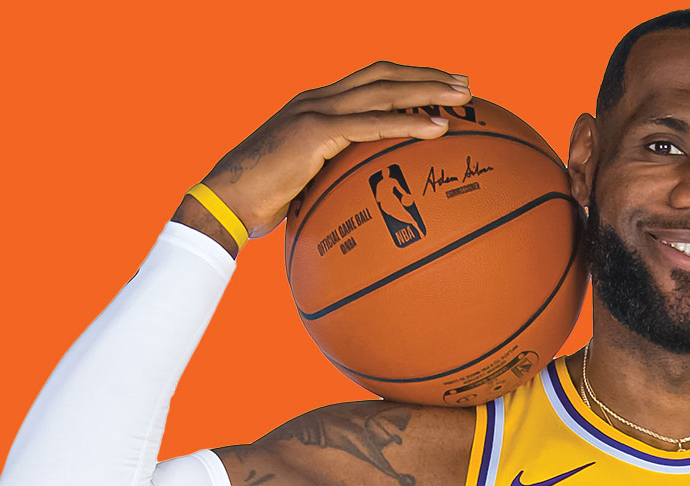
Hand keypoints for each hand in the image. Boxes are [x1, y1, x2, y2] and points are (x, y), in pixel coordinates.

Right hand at [175, 61, 470, 255]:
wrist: (224, 202)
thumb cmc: (260, 203)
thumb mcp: (302, 185)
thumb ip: (330, 180)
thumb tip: (358, 206)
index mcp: (315, 106)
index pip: (369, 80)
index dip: (406, 77)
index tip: (440, 85)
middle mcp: (317, 99)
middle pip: (383, 74)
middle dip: (427, 76)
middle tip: (465, 85)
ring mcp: (315, 111)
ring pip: (383, 91)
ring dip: (428, 91)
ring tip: (463, 97)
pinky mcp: (315, 132)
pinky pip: (371, 124)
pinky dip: (407, 123)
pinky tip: (437, 130)